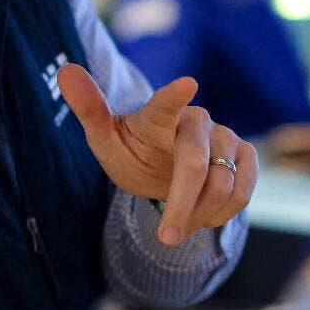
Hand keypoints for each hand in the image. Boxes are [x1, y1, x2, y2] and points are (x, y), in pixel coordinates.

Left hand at [59, 64, 257, 245]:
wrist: (160, 164)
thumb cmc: (130, 150)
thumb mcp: (104, 138)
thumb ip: (89, 109)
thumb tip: (65, 71)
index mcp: (157, 115)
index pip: (165, 103)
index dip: (175, 95)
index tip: (187, 85)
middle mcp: (195, 120)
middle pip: (194, 164)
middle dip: (181, 205)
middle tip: (165, 238)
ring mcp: (224, 137)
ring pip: (223, 183)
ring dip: (199, 214)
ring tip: (179, 224)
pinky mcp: (244, 155)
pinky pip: (242, 191)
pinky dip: (222, 213)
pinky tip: (203, 217)